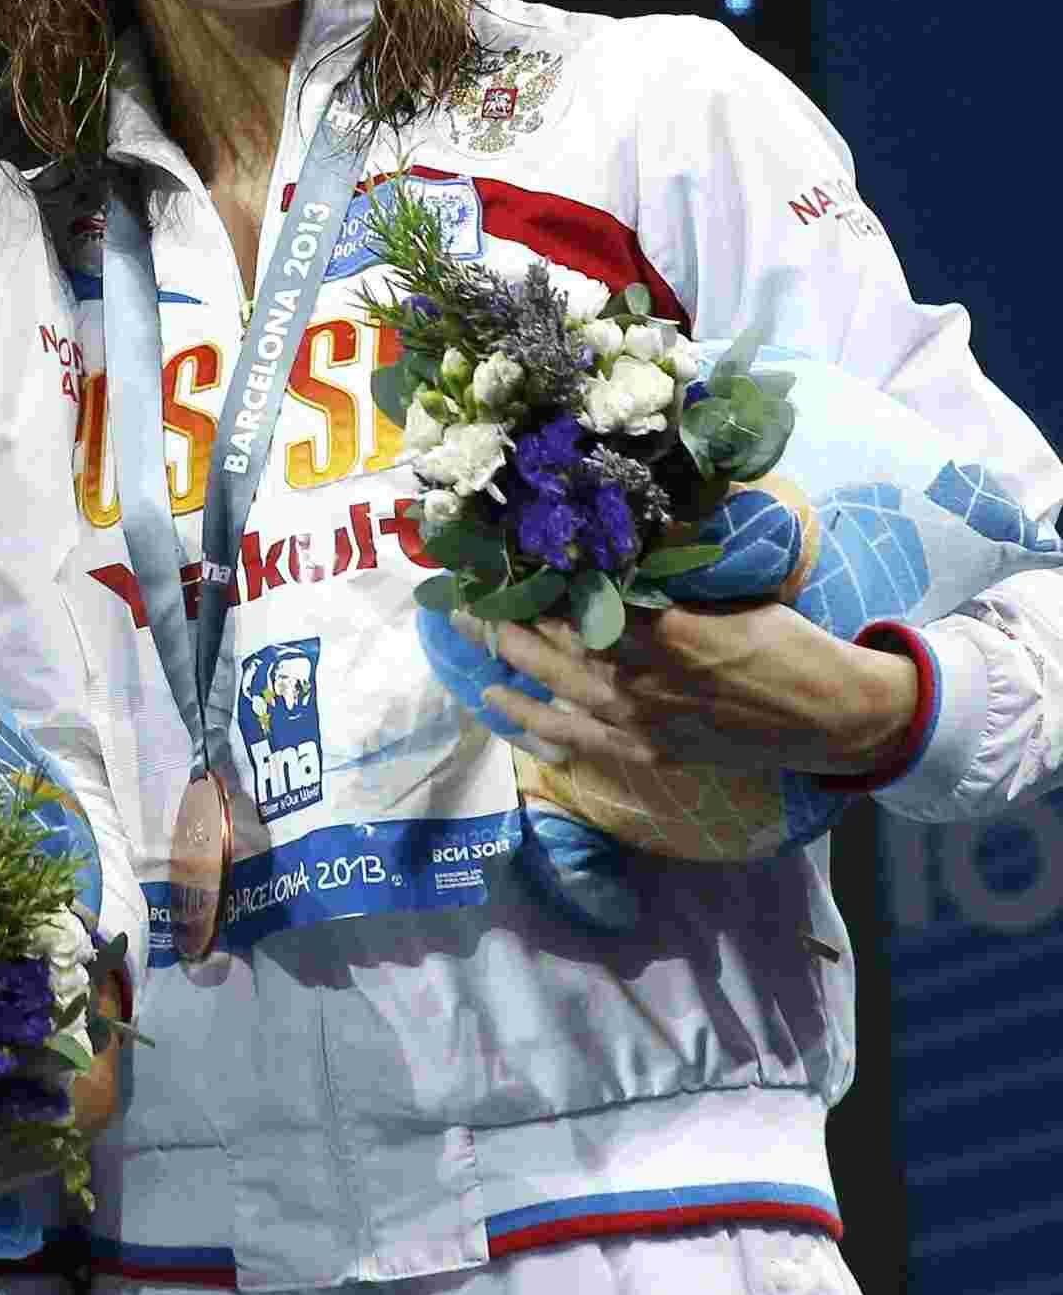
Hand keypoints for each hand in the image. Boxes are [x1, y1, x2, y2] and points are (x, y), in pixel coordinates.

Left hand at [452, 605, 924, 774]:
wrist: (830, 715)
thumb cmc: (786, 643)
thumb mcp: (730, 595)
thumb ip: (670, 579)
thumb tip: (621, 543)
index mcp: (659, 631)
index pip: (576, 602)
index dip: (531, 582)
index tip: (495, 560)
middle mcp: (637, 679)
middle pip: (548, 644)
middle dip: (501, 619)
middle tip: (464, 595)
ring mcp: (638, 721)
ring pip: (552, 689)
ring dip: (506, 665)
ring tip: (471, 640)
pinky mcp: (647, 752)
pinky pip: (576, 739)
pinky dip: (536, 722)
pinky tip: (504, 706)